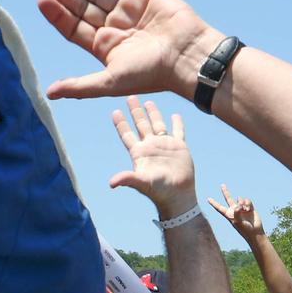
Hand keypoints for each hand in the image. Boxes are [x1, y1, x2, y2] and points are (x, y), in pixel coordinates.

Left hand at [34, 0, 218, 100]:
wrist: (187, 55)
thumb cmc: (151, 73)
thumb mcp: (110, 82)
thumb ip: (79, 86)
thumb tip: (49, 94)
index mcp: (104, 47)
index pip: (73, 27)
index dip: (56, 14)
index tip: (40, 0)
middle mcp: (114, 26)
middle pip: (79, 7)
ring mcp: (128, 8)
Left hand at [108, 96, 194, 217]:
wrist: (177, 195)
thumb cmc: (158, 191)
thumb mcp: (142, 183)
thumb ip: (128, 179)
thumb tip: (111, 183)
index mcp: (139, 153)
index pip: (127, 135)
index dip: (121, 123)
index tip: (115, 111)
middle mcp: (151, 147)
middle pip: (141, 125)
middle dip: (135, 111)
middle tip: (130, 96)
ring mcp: (165, 146)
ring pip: (158, 124)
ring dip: (153, 113)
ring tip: (148, 101)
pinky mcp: (179, 147)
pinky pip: (178, 131)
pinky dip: (177, 123)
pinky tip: (175, 114)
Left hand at [207, 185, 263, 237]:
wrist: (255, 232)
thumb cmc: (244, 229)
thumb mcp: (238, 223)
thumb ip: (236, 214)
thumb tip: (237, 206)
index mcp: (229, 214)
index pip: (219, 208)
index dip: (214, 203)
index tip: (208, 199)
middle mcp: (235, 210)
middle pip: (228, 199)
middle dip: (225, 192)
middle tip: (222, 185)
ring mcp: (242, 208)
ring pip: (240, 199)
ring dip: (241, 202)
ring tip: (244, 208)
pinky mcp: (250, 207)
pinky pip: (247, 200)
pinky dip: (247, 203)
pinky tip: (248, 209)